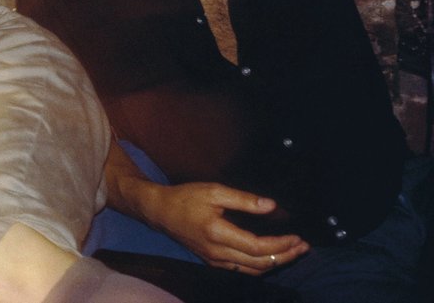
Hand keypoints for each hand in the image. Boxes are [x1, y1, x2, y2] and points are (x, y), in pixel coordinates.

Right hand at [147, 182, 308, 274]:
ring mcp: (214, 260)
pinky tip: (269, 257)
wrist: (159, 211)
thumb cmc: (185, 197)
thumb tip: (271, 206)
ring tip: (292, 253)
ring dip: (276, 263)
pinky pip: (242, 270)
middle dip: (286, 256)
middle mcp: (217, 253)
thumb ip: (244, 199)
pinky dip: (260, 266)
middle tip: (303, 247)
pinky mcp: (211, 261)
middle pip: (260, 263)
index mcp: (218, 233)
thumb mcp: (213, 191)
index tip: (298, 237)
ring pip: (252, 271)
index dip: (282, 245)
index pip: (258, 247)